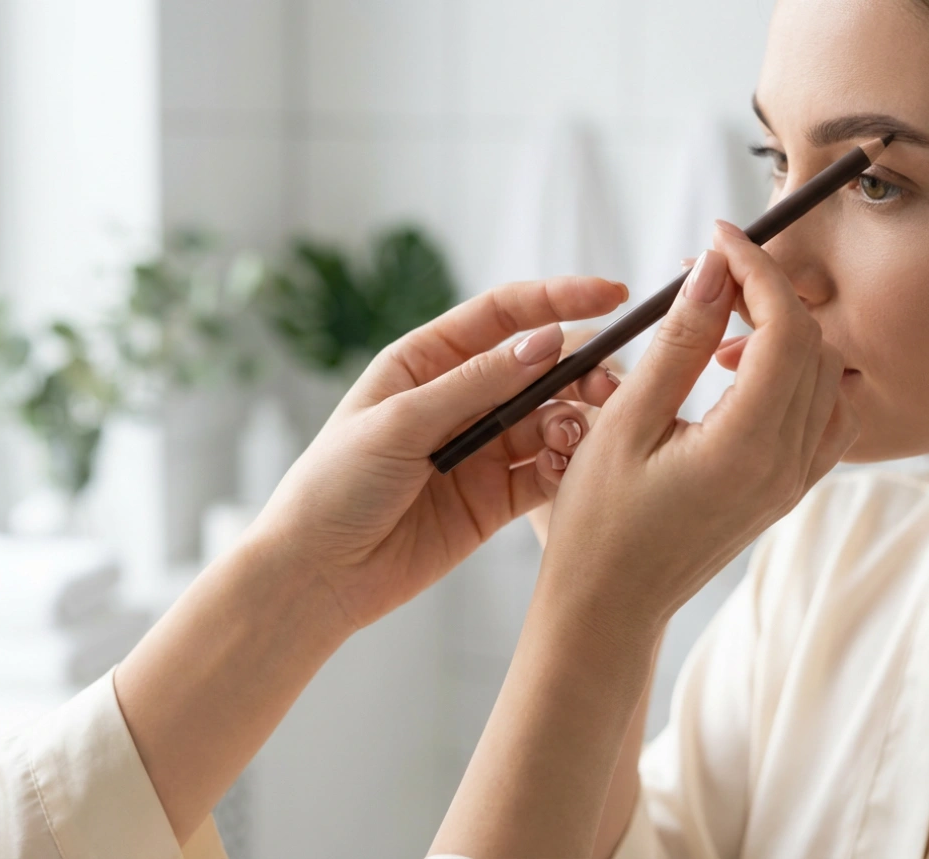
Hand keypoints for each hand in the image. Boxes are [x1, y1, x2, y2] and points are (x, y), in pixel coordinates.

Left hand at [247, 276, 627, 630]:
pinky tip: (567, 468)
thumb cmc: (336, 486)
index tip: (612, 294)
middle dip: (579, 370)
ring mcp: (480, 450)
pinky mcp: (494, 499)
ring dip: (573, 421)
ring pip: (549, 420)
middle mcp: (458, 400)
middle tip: (609, 387)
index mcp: (425, 362)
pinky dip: (566, 467)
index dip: (558, 299)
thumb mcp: (401, 422)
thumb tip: (547, 341)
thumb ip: (476, 384)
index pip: (502, 315)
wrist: (316, 575)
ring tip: (574, 437)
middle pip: (537, 367)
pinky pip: (546, 473)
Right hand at [537, 222, 859, 642]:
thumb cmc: (599, 524)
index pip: (784, 327)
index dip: (755, 269)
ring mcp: (793, 481)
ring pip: (825, 375)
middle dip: (767, 291)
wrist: (608, 606)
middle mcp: (787, 464)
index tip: (715, 237)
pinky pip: (823, 416)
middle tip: (708, 273)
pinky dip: (797, 375)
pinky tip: (745, 371)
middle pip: (813, 344)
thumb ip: (678, 345)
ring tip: (721, 321)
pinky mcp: (785, 491)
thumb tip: (712, 272)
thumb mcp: (624, 425)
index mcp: (748, 446)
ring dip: (783, 331)